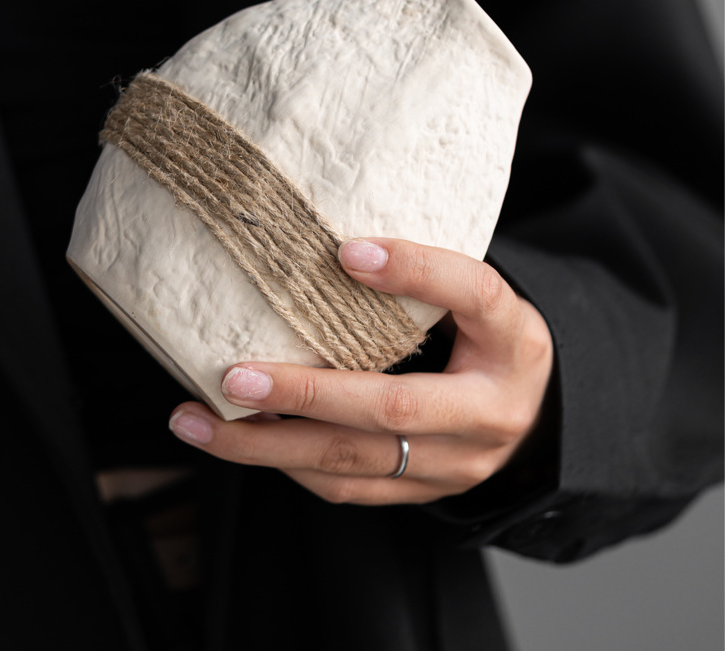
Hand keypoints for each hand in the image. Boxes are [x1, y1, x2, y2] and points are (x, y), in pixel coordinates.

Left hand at [168, 238, 553, 504]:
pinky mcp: (425, 493)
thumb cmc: (488, 338)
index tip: (347, 250)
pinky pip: (348, 486)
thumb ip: (425, 275)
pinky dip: (288, 463)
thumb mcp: (477, 297)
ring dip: (267, 445)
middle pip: (393, 406)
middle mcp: (490, 411)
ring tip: (199, 419)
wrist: (533, 414)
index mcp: (513, 341)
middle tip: (234, 375)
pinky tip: (241, 439)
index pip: (474, 294)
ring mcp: (457, 464)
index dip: (414, 269)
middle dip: (305, 393)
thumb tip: (331, 239)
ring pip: (354, 461)